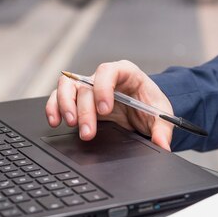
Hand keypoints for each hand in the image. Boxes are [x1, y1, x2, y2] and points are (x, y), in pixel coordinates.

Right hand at [45, 60, 173, 150]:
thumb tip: (162, 145)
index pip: (109, 71)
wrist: (143, 108)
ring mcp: (88, 87)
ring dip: (65, 105)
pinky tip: (55, 121)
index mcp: (125, 73)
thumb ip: (162, 130)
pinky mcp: (78, 99)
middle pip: (86, 86)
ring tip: (71, 124)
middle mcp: (103, 77)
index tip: (105, 110)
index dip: (104, 88)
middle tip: (88, 132)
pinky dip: (54, 108)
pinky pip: (59, 97)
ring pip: (67, 86)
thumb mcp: (161, 115)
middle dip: (85, 110)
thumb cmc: (150, 104)